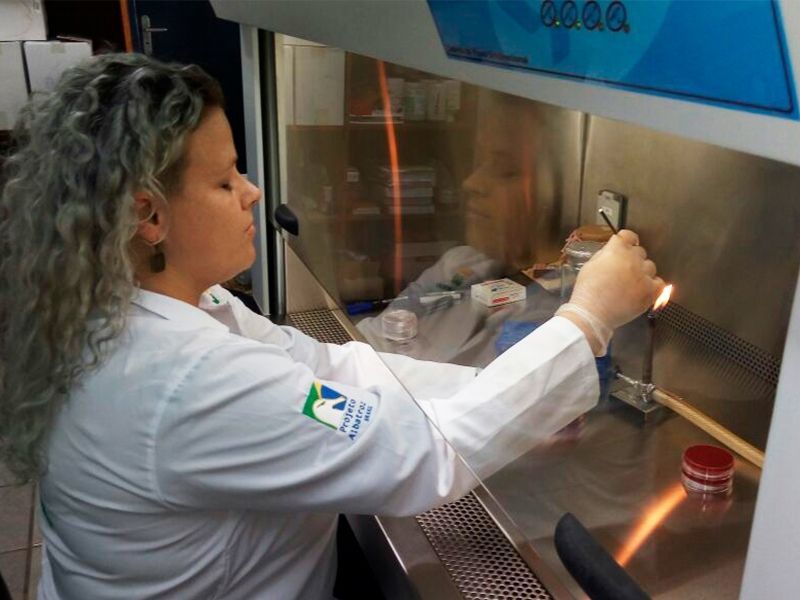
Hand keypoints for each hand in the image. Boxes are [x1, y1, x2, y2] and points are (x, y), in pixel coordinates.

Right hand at [557, 230, 664, 354]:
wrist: (592, 313)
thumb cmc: (587, 292)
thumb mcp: (589, 265)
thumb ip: (604, 255)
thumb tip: (611, 253)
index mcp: (616, 250)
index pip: (628, 236)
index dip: (626, 240)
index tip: (627, 244)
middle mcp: (632, 259)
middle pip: (639, 251)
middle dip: (632, 258)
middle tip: (624, 270)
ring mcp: (643, 275)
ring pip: (650, 266)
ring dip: (642, 272)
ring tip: (631, 283)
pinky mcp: (650, 290)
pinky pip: (659, 283)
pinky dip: (653, 285)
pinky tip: (643, 289)